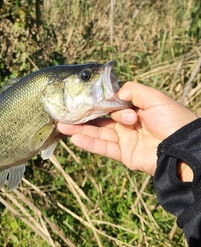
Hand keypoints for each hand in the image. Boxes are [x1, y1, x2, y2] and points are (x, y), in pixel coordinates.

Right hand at [57, 82, 197, 179]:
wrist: (183, 147)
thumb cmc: (173, 120)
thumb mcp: (154, 98)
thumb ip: (133, 91)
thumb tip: (114, 92)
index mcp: (136, 108)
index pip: (111, 103)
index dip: (97, 100)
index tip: (81, 97)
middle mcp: (129, 123)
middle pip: (102, 118)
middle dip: (83, 115)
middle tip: (64, 112)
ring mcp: (126, 140)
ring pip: (99, 133)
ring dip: (80, 129)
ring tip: (62, 125)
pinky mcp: (125, 155)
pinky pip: (104, 148)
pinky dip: (90, 143)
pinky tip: (75, 138)